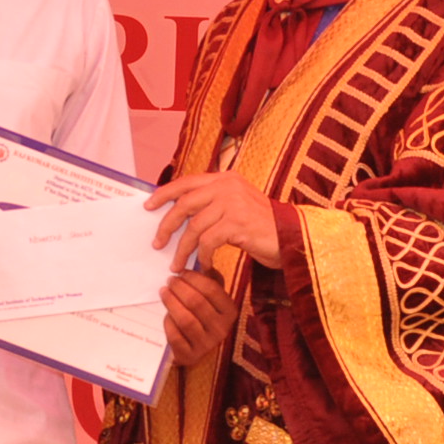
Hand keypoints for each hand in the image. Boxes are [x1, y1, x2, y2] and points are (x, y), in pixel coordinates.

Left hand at [148, 170, 284, 270]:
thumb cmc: (263, 228)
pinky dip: (201, 256)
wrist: (294, 238)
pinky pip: (208, 241)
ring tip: (176, 264)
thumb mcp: (237, 207)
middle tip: (156, 242)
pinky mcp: (238, 224)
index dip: (165, 193)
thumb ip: (213, 204)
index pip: (187, 182)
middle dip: (166, 225)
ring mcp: (234, 203)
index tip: (148, 206)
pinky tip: (203, 264)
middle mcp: (228, 186)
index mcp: (226, 179)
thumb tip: (180, 214)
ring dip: (182, 248)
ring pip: (194, 227)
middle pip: (185, 204)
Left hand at [161, 271, 238, 366]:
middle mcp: (221, 329)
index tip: (181, 272)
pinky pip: (175, 336)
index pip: (212, 289)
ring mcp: (206, 344)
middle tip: (169, 281)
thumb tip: (200, 262)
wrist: (196, 349)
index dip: (193, 278)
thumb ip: (210, 280)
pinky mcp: (190, 355)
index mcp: (230, 312)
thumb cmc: (203, 316)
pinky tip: (166, 314)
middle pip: (196, 302)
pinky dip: (168, 322)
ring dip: (171, 302)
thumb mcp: (212, 298)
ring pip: (185, 319)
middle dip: (179, 288)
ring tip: (164, 292)